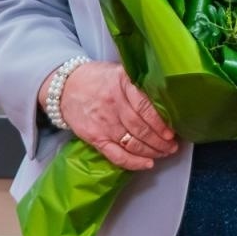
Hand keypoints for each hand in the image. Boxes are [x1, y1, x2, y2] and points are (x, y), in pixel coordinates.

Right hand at [42, 61, 177, 170]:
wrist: (64, 87)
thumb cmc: (98, 79)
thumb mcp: (120, 72)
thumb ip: (139, 84)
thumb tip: (167, 99)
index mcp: (122, 84)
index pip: (145, 107)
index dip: (160, 123)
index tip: (172, 131)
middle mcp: (113, 104)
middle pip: (141, 128)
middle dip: (160, 140)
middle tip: (172, 145)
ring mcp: (103, 123)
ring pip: (132, 142)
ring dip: (151, 151)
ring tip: (164, 153)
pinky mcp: (94, 137)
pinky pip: (115, 154)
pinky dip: (132, 162)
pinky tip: (147, 163)